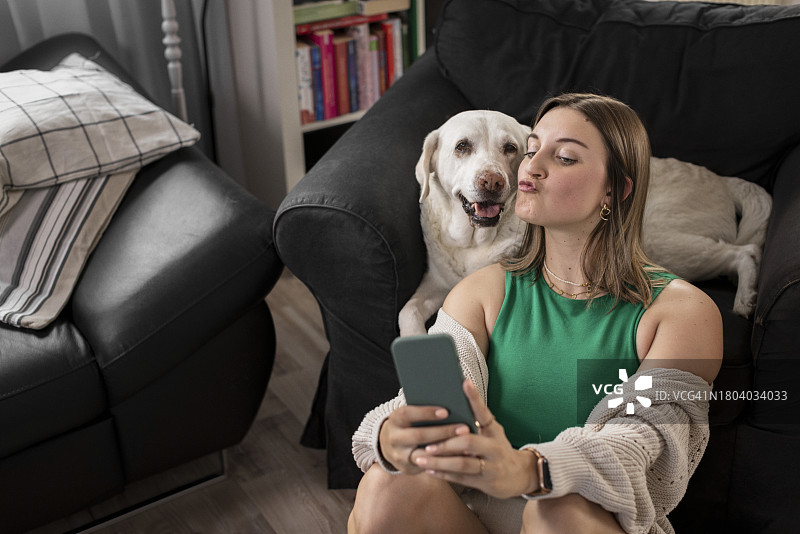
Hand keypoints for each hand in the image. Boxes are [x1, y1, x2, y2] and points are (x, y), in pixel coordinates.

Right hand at [379, 404, 472, 474]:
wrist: (389, 446)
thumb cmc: (408, 425)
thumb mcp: (410, 416)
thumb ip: (424, 412)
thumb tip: (452, 403)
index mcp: (395, 420)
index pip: (408, 413)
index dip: (426, 412)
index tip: (446, 411)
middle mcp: (394, 438)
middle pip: (418, 435)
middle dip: (443, 432)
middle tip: (464, 429)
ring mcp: (399, 456)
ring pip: (424, 455)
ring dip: (446, 450)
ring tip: (467, 445)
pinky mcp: (407, 468)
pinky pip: (428, 467)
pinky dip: (445, 462)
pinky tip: (460, 457)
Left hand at [412, 380, 538, 498]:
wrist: (519, 475)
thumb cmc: (498, 447)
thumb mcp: (492, 431)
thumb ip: (476, 420)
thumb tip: (452, 402)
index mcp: (493, 430)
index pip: (483, 412)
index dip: (474, 398)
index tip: (463, 383)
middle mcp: (494, 448)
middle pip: (468, 443)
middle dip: (446, 443)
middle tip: (427, 443)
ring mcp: (491, 466)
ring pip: (462, 464)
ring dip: (440, 462)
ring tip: (421, 458)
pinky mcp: (485, 482)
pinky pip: (461, 478)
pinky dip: (443, 474)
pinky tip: (428, 470)